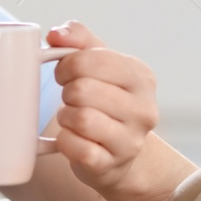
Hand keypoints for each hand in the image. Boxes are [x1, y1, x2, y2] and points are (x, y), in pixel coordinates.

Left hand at [47, 22, 193, 200]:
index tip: (65, 74)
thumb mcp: (98, 64)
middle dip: (66, 92)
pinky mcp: (112, 165)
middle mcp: (143, 109)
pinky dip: (65, 142)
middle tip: (70, 98)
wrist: (118, 155)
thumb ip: (78, 39)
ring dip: (65, 117)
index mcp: (141, 77)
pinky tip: (72, 139)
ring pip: (80, 119)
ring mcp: (131, 140)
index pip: (92, 60)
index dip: (67, 64)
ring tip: (72, 118)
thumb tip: (57, 34)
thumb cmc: (105, 102)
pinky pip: (76, 148)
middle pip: (82, 90)